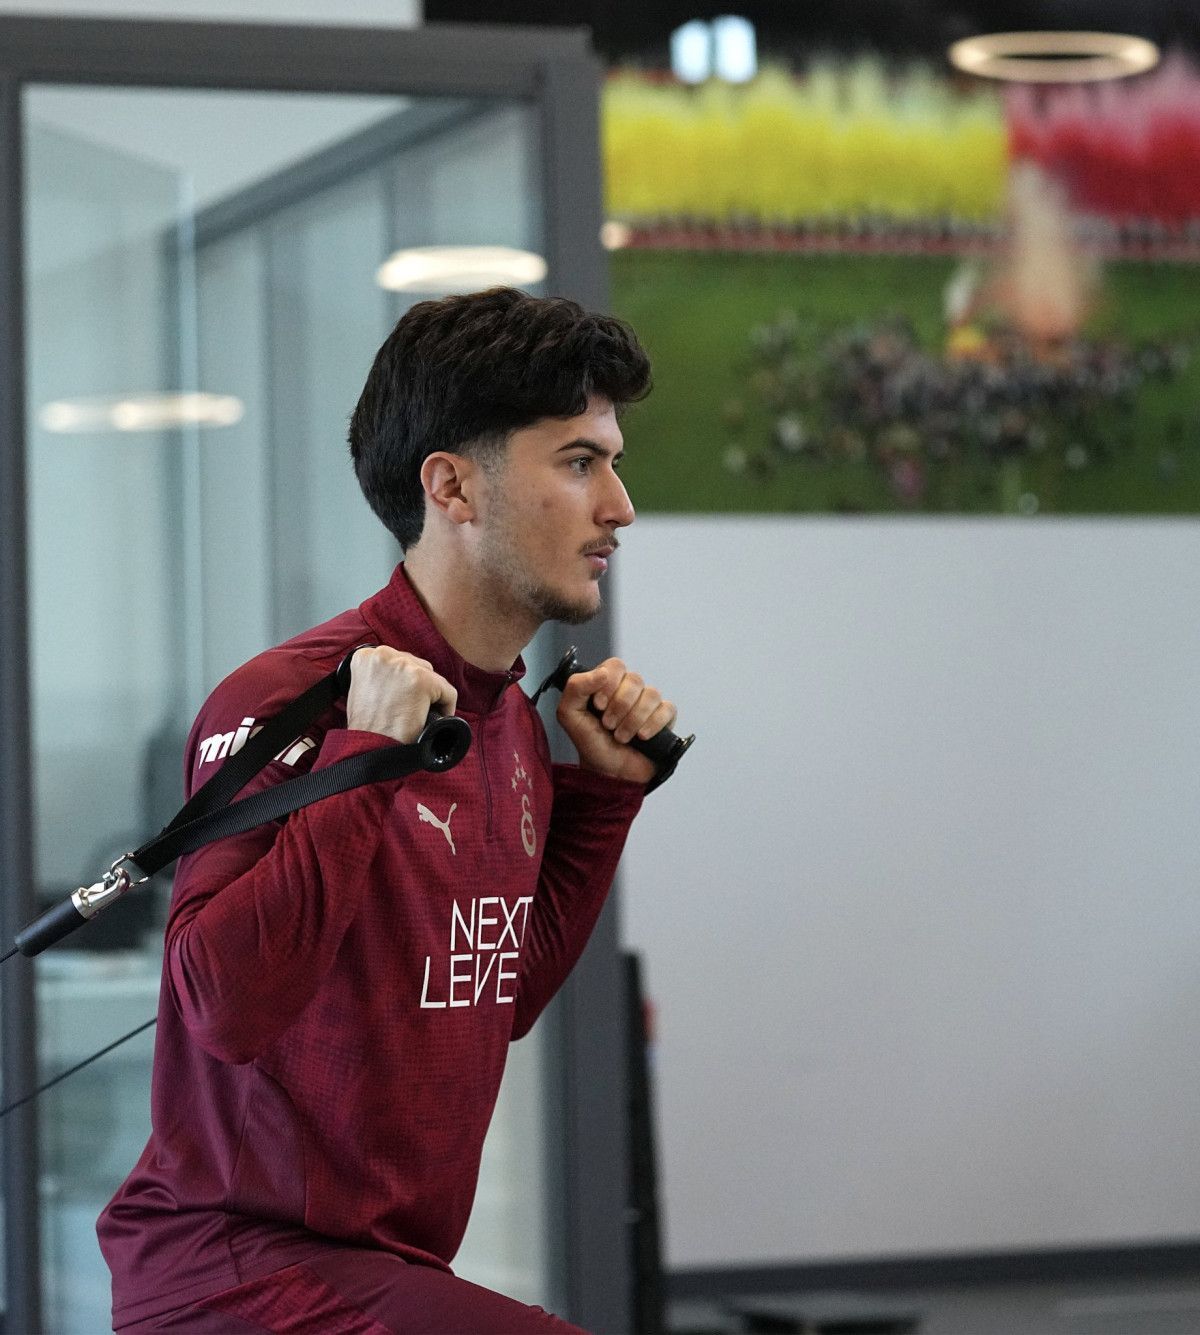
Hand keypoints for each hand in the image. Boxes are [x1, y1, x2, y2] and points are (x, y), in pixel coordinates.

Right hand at [345, 647, 456, 744]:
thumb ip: (379, 677)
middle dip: (418, 688)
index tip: (404, 700)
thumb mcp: (363, 691)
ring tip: (419, 716)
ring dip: (430, 696)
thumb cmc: (366, 728)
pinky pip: (448, 692)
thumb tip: (400, 679)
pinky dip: (446, 708)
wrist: (368, 750)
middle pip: (417, 666)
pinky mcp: (422, 681)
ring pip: (433, 678)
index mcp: (366, 656)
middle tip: (411, 710)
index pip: (399, 662)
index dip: (404, 684)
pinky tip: (433, 721)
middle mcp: (383, 655)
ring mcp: (404, 667)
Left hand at [557, 658, 676, 784]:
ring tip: (621, 736)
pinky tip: (641, 737)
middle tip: (608, 725)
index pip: (616, 665)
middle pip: (635, 680)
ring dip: (633, 719)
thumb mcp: (569, 715)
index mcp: (608, 683)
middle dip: (619, 706)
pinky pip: (667, 709)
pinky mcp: (664, 718)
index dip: (608, 684)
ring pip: (651, 694)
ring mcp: (649, 703)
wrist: (608, 772)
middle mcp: (630, 689)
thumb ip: (575, 688)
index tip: (598, 706)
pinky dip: (653, 724)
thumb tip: (603, 673)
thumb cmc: (590, 742)